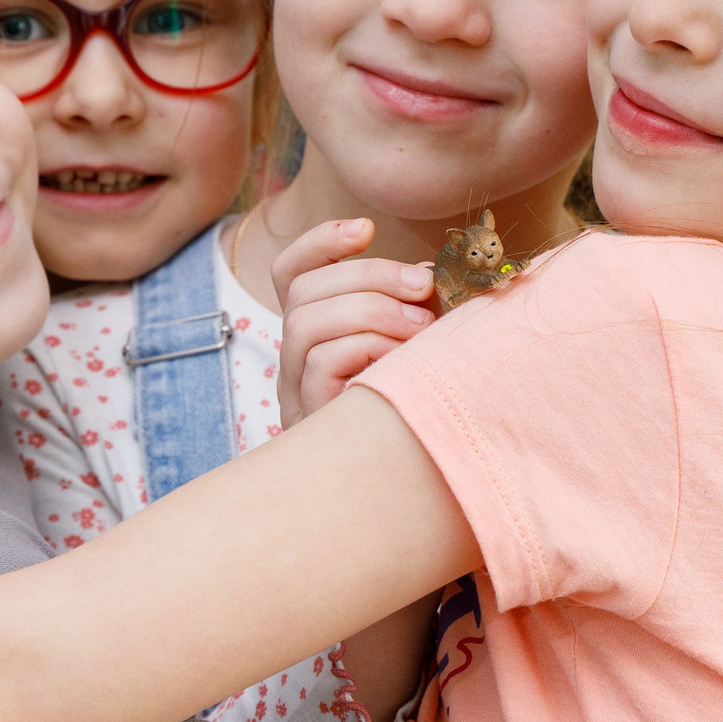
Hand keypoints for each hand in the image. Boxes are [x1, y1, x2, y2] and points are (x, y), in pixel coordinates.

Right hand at [273, 217, 435, 425]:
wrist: (418, 493)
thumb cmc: (422, 407)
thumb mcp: (417, 344)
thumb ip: (415, 306)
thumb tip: (431, 270)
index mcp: (316, 333)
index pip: (290, 273)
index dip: (319, 242)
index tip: (366, 228)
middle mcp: (294, 360)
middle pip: (303, 291)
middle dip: (367, 274)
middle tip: (423, 285)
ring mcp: (296, 392)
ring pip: (305, 324)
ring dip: (371, 312)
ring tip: (421, 329)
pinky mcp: (311, 422)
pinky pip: (322, 365)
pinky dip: (366, 349)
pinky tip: (401, 362)